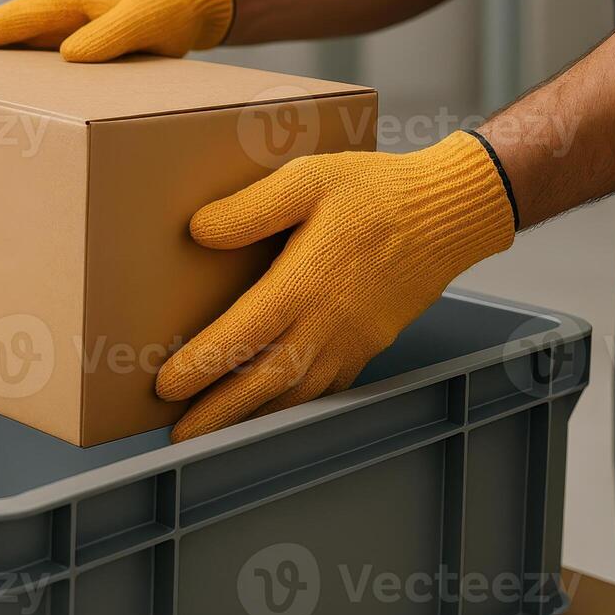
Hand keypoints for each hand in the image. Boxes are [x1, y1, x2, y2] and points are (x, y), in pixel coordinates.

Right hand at [0, 0, 233, 61]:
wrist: (191, 2)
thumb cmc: (169, 8)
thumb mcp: (145, 21)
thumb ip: (110, 37)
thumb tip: (68, 56)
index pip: (13, 18)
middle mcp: (62, 9)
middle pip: (6, 27)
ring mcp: (69, 23)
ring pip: (19, 41)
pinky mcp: (80, 40)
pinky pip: (39, 53)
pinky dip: (18, 65)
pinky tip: (6, 84)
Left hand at [157, 132, 517, 441]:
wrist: (449, 214)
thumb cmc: (377, 190)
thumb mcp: (309, 178)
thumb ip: (252, 207)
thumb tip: (199, 231)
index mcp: (306, 283)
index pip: (241, 336)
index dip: (202, 366)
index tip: (165, 387)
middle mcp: (329, 323)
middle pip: (263, 383)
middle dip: (218, 414)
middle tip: (181, 436)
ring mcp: (353, 341)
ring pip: (295, 394)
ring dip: (252, 417)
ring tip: (214, 430)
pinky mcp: (370, 345)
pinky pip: (325, 388)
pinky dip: (293, 406)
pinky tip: (273, 409)